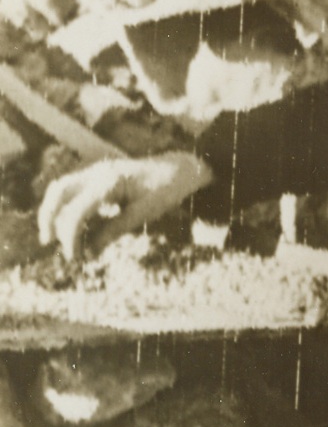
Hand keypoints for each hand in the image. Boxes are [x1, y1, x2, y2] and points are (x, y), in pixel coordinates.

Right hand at [38, 152, 213, 259]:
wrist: (179, 169)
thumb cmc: (165, 190)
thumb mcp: (143, 214)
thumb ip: (114, 231)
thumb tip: (90, 253)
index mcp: (110, 181)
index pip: (77, 211)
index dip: (71, 237)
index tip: (75, 257)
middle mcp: (97, 172)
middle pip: (58, 191)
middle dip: (49, 218)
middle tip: (49, 243)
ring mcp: (96, 171)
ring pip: (62, 188)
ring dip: (55, 211)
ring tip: (57, 238)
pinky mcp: (98, 176)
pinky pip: (74, 189)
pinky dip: (68, 207)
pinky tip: (75, 228)